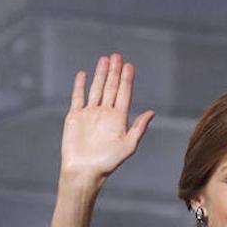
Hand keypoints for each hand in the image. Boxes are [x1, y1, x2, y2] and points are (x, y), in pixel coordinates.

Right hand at [60, 53, 153, 185]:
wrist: (84, 170)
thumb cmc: (108, 162)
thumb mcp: (128, 145)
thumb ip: (139, 128)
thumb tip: (151, 112)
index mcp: (119, 119)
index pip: (124, 94)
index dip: (126, 79)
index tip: (129, 65)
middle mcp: (105, 114)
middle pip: (111, 87)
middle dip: (114, 72)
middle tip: (117, 55)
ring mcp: (90, 114)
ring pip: (96, 89)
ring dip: (100, 74)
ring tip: (104, 59)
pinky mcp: (75, 116)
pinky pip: (78, 97)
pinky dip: (80, 86)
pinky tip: (84, 74)